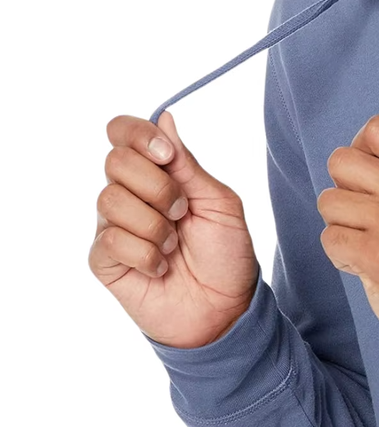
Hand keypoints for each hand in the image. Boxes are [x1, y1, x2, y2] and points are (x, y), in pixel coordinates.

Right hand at [89, 111, 258, 347]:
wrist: (225, 309)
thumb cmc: (227, 256)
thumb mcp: (220, 204)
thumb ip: (188, 165)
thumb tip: (164, 118)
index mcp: (158, 174)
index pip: (123, 133)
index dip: (138, 135)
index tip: (167, 157)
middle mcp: (130, 195)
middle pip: (114, 161)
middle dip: (157, 188)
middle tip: (182, 213)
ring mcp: (113, 226)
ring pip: (110, 201)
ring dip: (154, 226)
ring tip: (174, 246)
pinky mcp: (104, 259)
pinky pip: (111, 241)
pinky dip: (146, 255)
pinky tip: (161, 268)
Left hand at [318, 98, 378, 338]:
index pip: (377, 129)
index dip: (363, 149)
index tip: (372, 175)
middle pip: (341, 161)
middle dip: (345, 188)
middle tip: (367, 212)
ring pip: (328, 201)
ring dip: (341, 224)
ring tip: (369, 238)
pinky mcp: (376, 257)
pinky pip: (329, 238)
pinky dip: (341, 254)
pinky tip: (365, 260)